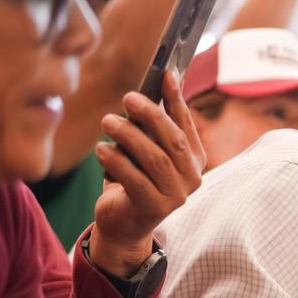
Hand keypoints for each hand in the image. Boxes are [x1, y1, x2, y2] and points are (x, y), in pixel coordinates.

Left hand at [90, 73, 205, 277]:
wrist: (124, 224)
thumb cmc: (134, 180)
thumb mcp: (145, 151)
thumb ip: (151, 128)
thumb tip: (150, 89)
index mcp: (195, 160)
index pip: (186, 125)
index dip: (176, 99)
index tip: (165, 74)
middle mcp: (192, 178)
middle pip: (173, 140)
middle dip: (151, 115)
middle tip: (128, 98)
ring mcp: (176, 196)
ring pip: (154, 158)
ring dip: (129, 136)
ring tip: (108, 122)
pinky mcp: (154, 208)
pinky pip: (134, 179)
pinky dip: (116, 161)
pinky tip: (101, 149)